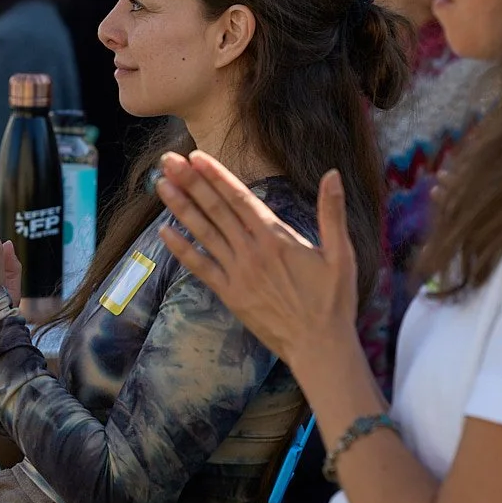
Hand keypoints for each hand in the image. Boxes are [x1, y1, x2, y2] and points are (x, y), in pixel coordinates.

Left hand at [153, 151, 357, 365]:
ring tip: (160, 185)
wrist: (319, 346)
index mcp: (276, 238)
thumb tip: (333, 174)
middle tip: (167, 160)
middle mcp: (251, 252)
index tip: (196, 156)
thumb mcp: (341, 254)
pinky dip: (181, 249)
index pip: (239, 198)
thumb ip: (333, 212)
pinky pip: (199, 267)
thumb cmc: (333, 301)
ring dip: (180, 207)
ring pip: (203, 233)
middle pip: (215, 210)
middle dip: (190, 182)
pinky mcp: (229, 294)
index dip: (216, 175)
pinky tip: (164, 231)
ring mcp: (237, 273)